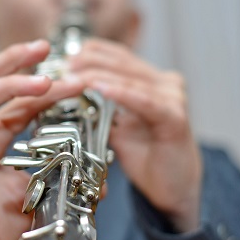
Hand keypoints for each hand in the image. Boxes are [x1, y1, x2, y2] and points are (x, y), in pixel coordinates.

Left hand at [68, 38, 201, 232]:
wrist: (172, 187)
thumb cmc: (146, 155)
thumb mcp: (116, 126)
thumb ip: (100, 107)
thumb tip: (67, 93)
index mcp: (151, 80)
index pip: (119, 55)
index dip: (91, 52)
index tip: (64, 56)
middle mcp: (166, 82)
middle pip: (122, 63)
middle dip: (89, 63)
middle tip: (64, 66)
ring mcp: (173, 97)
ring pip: (130, 79)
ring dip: (99, 77)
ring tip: (75, 77)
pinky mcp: (175, 117)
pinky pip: (145, 101)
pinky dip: (122, 94)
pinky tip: (101, 90)